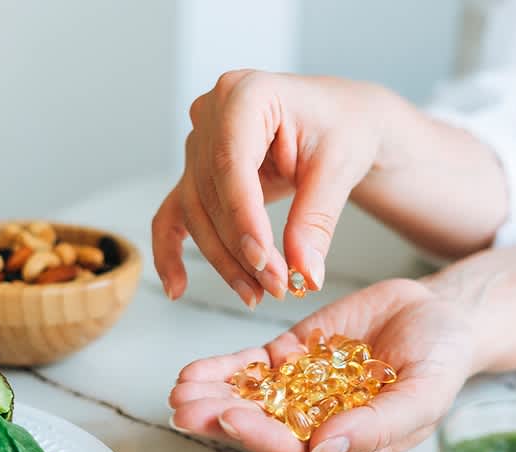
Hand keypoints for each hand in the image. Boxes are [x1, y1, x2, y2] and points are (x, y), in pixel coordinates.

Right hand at [152, 70, 389, 306]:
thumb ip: (316, 220)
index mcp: (246, 93)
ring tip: (257, 294)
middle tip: (276, 286)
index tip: (264, 260)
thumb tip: (305, 273)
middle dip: (241, 248)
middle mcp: (211, 112)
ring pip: (197, 211)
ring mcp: (200, 141)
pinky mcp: (199, 171)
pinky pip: (176, 212)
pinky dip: (172, 250)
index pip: (232, 163)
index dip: (243, 217)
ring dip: (224, 259)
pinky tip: (178, 287)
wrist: (343, 120)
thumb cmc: (344, 128)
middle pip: (211, 193)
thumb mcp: (339, 169)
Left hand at [168, 279, 474, 451]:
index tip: (232, 420)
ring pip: (252, 398)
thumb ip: (378, 424)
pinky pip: (255, 366)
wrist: (439, 313)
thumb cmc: (442, 359)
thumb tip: (324, 449)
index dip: (264, 440)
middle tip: (187, 410)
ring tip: (181, 390)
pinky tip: (196, 371)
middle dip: (222, 420)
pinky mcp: (295, 356)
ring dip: (214, 396)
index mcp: (351, 445)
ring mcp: (305, 388)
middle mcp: (321, 422)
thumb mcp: (424, 393)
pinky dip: (225, 368)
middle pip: (265, 429)